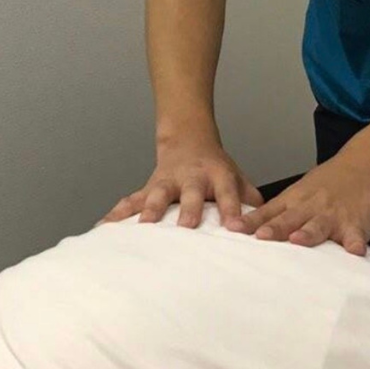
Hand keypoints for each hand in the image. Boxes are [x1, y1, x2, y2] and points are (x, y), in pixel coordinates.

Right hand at [100, 137, 263, 227]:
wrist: (187, 140)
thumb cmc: (215, 168)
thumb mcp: (237, 177)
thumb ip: (250, 199)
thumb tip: (266, 224)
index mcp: (216, 176)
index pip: (228, 192)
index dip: (232, 208)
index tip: (235, 228)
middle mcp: (190, 178)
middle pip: (189, 193)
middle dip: (187, 209)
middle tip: (186, 227)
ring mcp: (166, 182)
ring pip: (155, 195)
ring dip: (148, 210)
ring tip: (142, 226)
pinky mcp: (147, 188)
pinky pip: (129, 201)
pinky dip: (116, 214)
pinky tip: (102, 229)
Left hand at [225, 152, 369, 254]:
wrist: (363, 165)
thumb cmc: (326, 184)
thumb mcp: (297, 194)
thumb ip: (276, 213)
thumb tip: (246, 228)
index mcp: (294, 201)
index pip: (268, 213)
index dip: (251, 222)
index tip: (234, 228)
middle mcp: (310, 207)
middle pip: (289, 219)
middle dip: (275, 228)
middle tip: (260, 236)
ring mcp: (333, 215)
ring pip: (318, 225)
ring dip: (308, 233)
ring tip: (298, 240)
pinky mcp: (356, 223)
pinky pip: (355, 235)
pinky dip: (354, 243)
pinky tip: (354, 251)